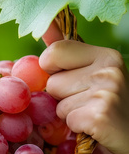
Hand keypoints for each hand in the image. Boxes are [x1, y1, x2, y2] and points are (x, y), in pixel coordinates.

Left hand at [39, 39, 128, 153]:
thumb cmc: (108, 104)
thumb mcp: (93, 72)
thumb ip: (68, 53)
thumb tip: (45, 26)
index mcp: (105, 55)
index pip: (54, 52)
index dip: (51, 70)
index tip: (70, 78)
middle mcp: (108, 69)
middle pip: (52, 82)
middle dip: (61, 97)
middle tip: (86, 102)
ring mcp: (106, 92)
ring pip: (57, 104)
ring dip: (69, 113)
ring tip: (91, 113)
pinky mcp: (101, 116)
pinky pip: (67, 120)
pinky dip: (77, 127)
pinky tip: (95, 126)